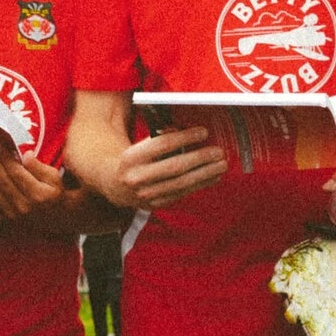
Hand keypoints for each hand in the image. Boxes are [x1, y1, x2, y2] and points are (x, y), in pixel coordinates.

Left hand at [0, 144, 67, 222]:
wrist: (54, 218)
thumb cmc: (54, 194)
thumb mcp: (54, 178)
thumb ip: (39, 166)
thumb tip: (25, 155)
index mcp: (38, 195)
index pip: (15, 172)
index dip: (3, 156)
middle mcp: (24, 207)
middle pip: (2, 179)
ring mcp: (13, 215)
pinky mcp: (5, 219)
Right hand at [96, 124, 224, 210]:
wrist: (114, 186)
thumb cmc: (134, 159)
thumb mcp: (140, 145)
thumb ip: (160, 137)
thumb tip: (186, 130)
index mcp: (132, 157)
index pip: (162, 145)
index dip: (185, 137)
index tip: (204, 132)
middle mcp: (137, 177)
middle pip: (175, 166)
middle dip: (200, 158)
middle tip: (218, 151)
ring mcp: (146, 194)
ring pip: (181, 183)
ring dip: (205, 173)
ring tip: (221, 164)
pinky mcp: (155, 205)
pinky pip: (181, 194)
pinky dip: (199, 185)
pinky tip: (212, 177)